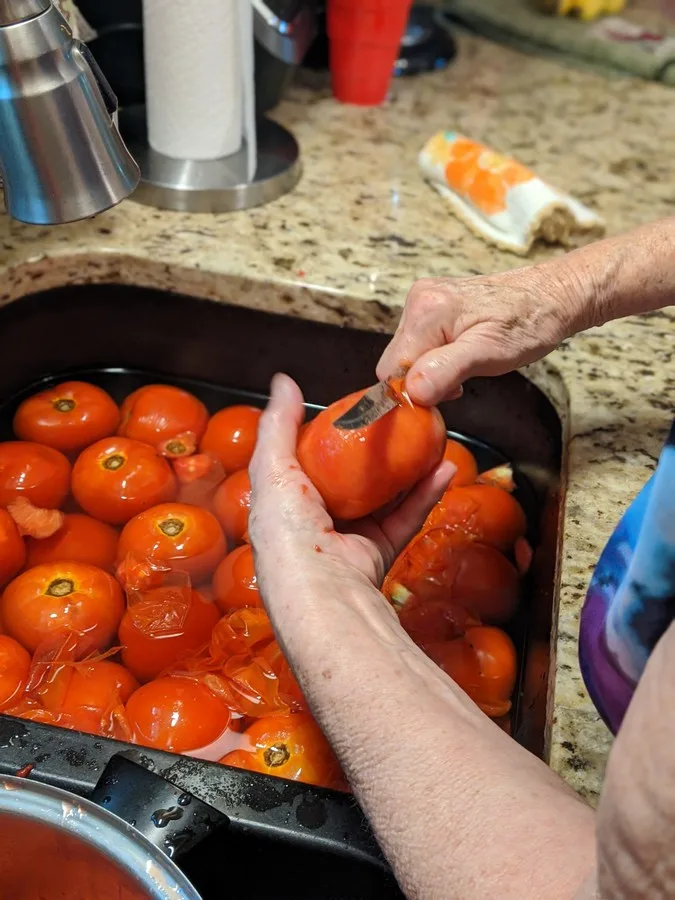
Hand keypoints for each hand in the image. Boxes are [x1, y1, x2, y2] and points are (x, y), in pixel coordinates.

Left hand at [248, 373, 454, 600]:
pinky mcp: (380, 552)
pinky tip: (443, 467)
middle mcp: (316, 520)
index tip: (355, 407)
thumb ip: (278, 424)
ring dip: (408, 467)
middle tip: (399, 418)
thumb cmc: (288, 531)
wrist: (323, 592)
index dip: (328, 433)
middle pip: (350, 477)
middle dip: (375, 449)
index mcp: (284, 503)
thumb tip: (283, 380)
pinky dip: (426, 493)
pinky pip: (407, 517)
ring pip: (384, 495)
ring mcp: (350, 537)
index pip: (306, 461)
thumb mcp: (273, 468)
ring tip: (428, 436)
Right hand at [377, 263, 589, 405]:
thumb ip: (446, 370)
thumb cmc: (530, 323)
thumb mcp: (490, 353)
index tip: (445, 394)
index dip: (412, 391)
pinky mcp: (434, 305)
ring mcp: (425, 300)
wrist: (553, 295)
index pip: (391, 369)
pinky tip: (463, 357)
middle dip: (423, 381)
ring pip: (408, 355)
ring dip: (432, 371)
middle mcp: (418, 300)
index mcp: (426, 311)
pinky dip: (437, 359)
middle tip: (462, 380)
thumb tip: (412, 392)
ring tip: (468, 366)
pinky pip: (420, 344)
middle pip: (396, 362)